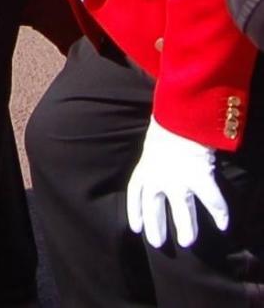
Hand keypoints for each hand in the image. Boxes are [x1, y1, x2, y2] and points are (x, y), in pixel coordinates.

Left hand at [125, 117, 228, 248]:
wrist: (179, 115)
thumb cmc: (166, 126)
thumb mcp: (153, 145)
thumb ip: (154, 161)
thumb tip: (156, 168)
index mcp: (145, 167)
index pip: (136, 193)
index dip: (135, 212)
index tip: (136, 228)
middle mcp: (159, 177)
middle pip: (155, 208)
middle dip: (156, 227)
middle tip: (158, 244)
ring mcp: (179, 179)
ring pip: (182, 210)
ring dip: (186, 227)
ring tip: (187, 241)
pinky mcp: (199, 177)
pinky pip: (212, 200)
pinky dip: (219, 213)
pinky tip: (223, 225)